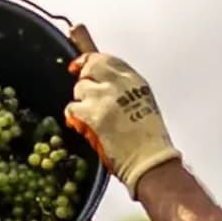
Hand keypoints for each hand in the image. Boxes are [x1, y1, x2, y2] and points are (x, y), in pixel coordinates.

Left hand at [65, 52, 181, 198]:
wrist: (148, 160)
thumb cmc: (150, 141)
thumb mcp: (143, 103)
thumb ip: (123, 89)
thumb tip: (104, 84)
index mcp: (133, 80)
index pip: (107, 59)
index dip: (90, 60)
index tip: (81, 64)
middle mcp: (117, 84)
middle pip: (90, 66)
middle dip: (84, 76)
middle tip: (86, 93)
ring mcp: (102, 97)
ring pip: (79, 88)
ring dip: (82, 101)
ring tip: (93, 118)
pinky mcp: (90, 115)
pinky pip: (71, 108)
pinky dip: (75, 117)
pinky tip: (84, 126)